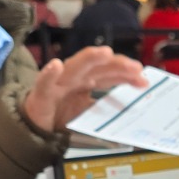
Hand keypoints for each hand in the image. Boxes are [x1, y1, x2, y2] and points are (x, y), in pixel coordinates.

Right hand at [20, 47, 146, 132]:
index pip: (110, 73)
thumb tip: (129, 108)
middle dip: (117, 65)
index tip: (143, 80)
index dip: (127, 75)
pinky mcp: (41, 92)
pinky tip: (56, 66)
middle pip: (98, 66)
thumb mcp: (88, 111)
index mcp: (87, 80)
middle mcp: (75, 77)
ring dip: (89, 58)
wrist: (34, 125)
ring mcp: (58, 82)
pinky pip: (44, 82)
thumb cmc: (60, 113)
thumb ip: (105, 106)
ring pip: (75, 66)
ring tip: (104, 53)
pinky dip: (49, 74)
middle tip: (136, 68)